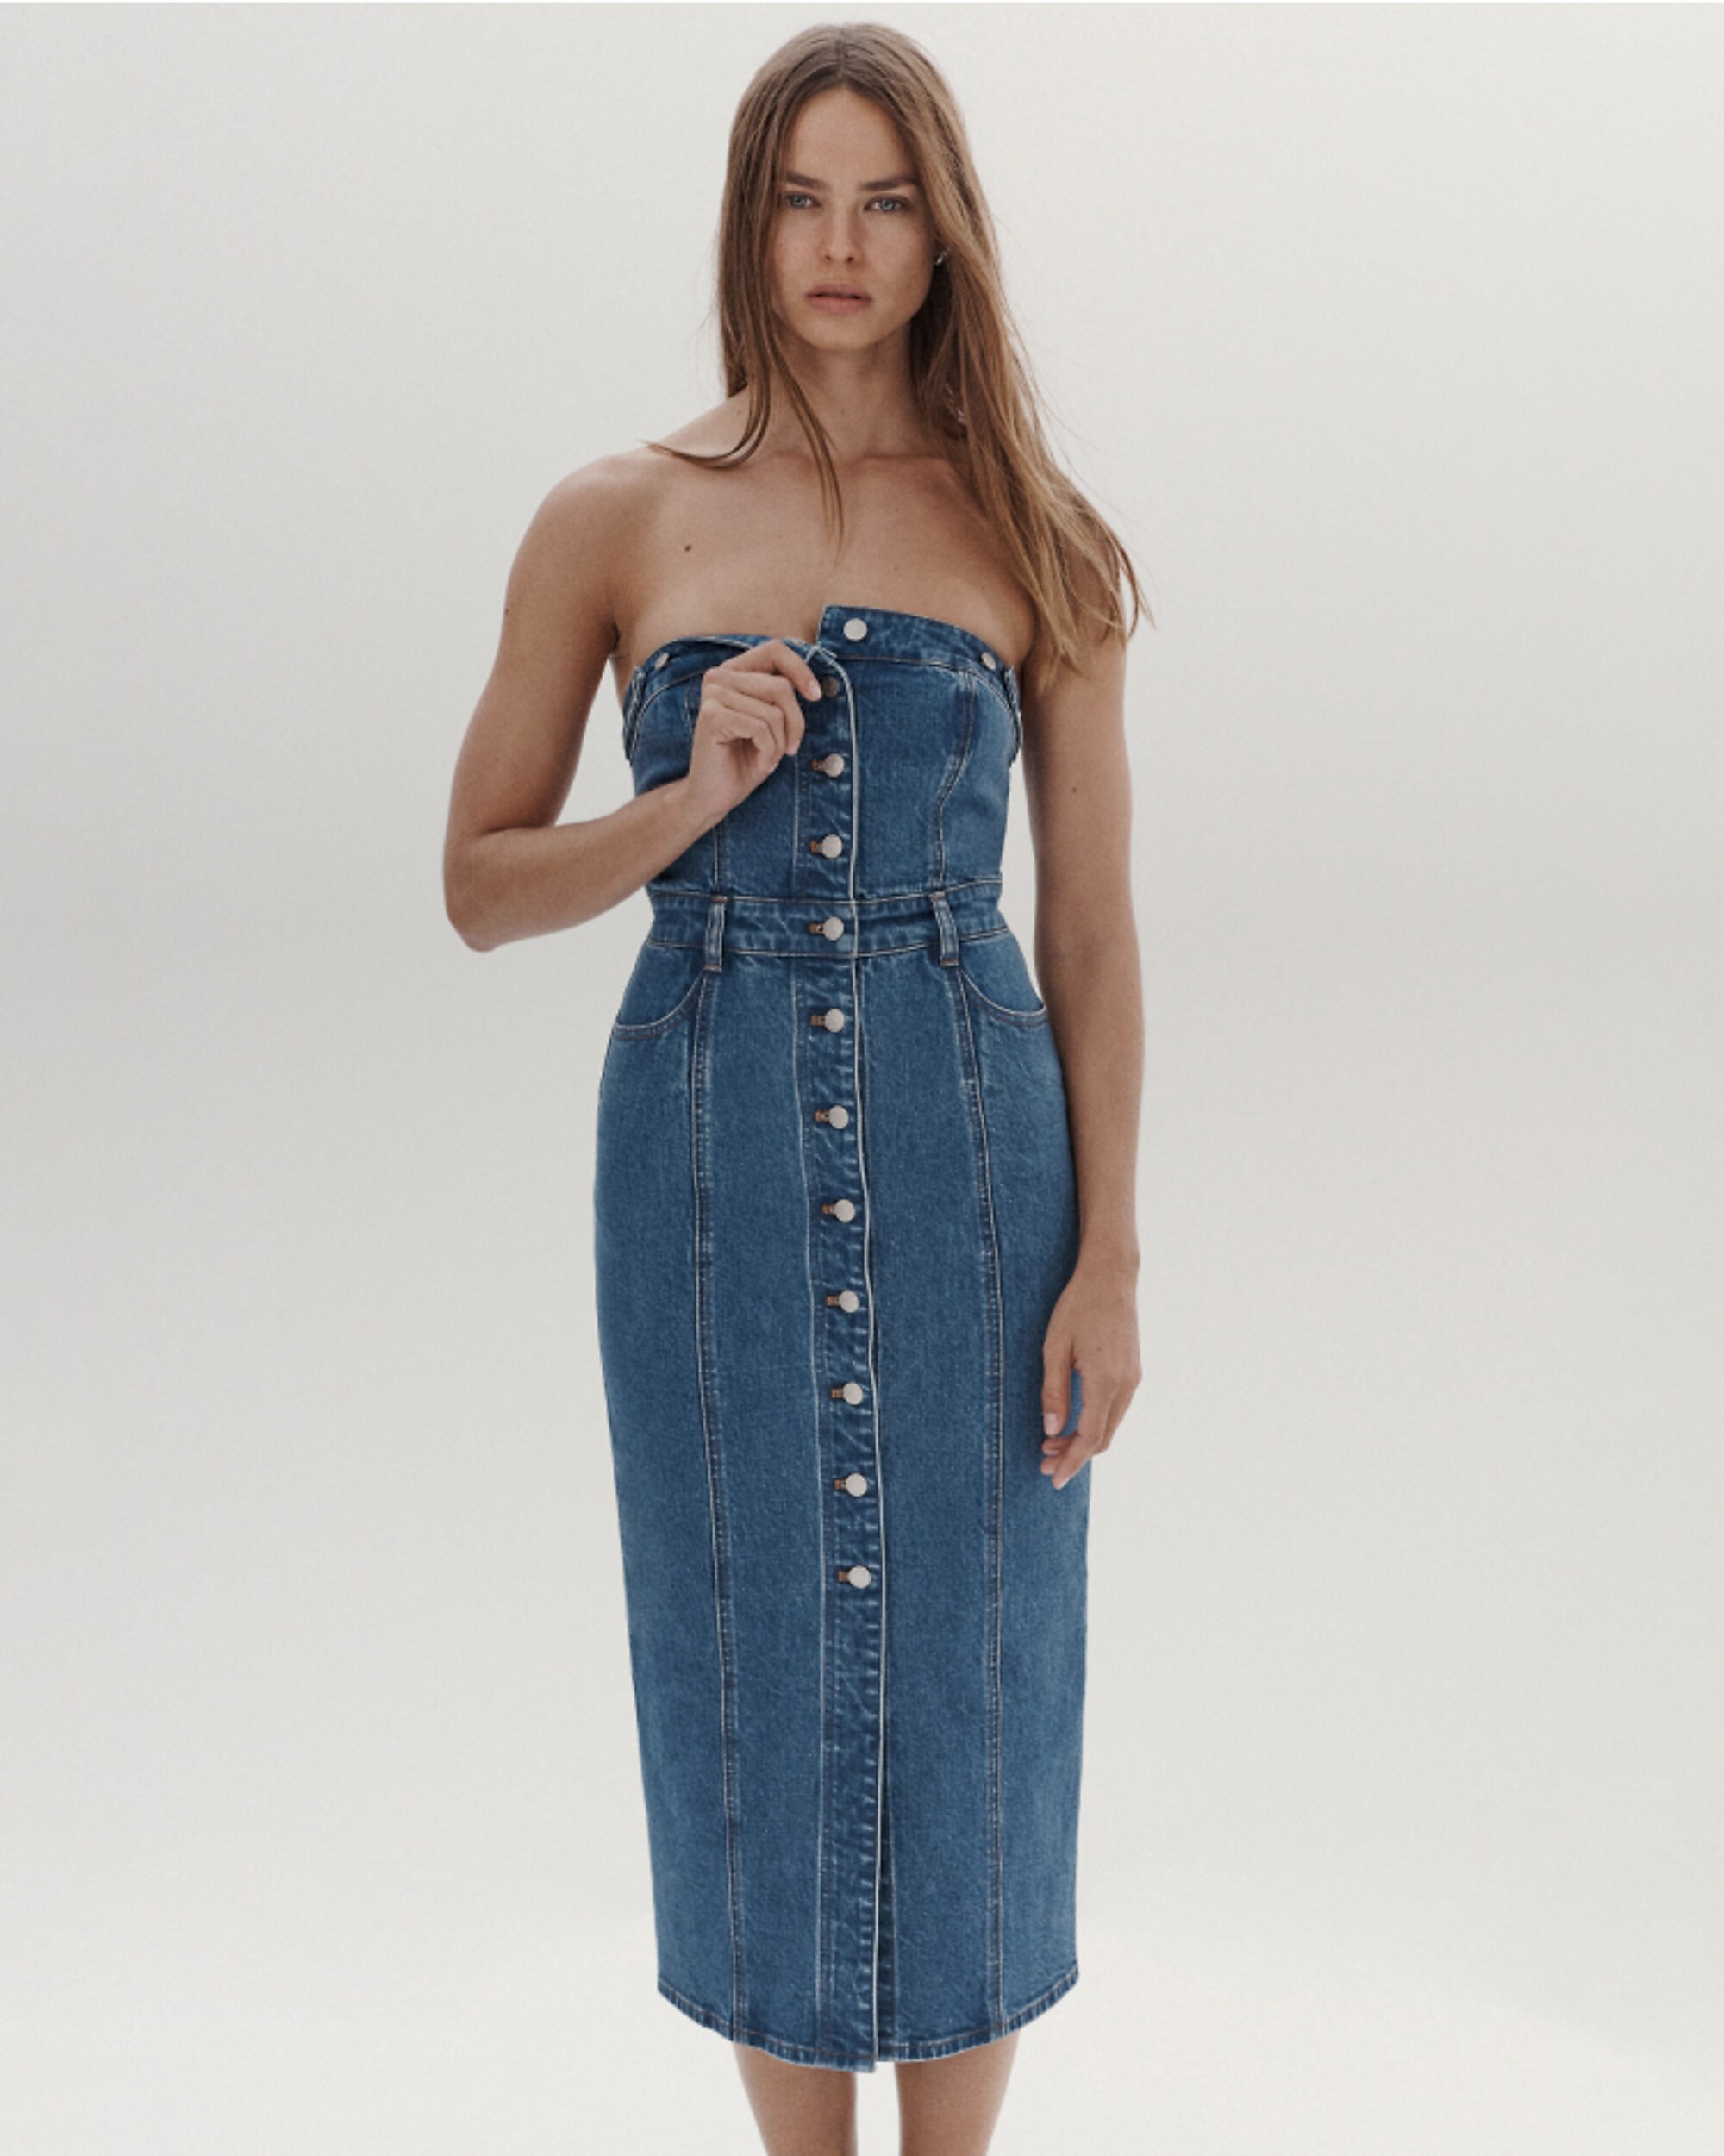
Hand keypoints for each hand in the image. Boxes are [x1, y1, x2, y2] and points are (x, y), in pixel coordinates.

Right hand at [682, 641, 822, 827]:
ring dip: (779, 744)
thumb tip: (813, 686)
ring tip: (767, 758)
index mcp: (734, 672)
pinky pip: (761, 728)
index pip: (775, 650)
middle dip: (795, 724)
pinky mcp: (712, 717)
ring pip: (774, 711)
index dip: (800, 670)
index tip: (815, 696)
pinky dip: (769, 752)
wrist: (714, 796)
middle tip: (788, 749)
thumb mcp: (772, 723)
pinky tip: (759, 764)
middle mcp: (719, 677)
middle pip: (781, 686)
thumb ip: (783, 697)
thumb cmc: (744, 760)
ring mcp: (713, 695)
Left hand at [1039, 1259, 1140, 1488]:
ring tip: (1051, 1442)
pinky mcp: (1133, 1371)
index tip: (1054, 1479)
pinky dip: (1095, 1423)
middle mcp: (1125, 1385)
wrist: (1111, 1277)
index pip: (1090, 1437)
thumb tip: (1052, 1430)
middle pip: (1102, 1438)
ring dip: (1084, 1440)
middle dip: (1074, 1455)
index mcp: (1105, 1381)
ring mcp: (1133, 1378)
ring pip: (1110, 1425)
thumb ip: (1054, 1391)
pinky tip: (1073, 1420)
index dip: (1071, 1462)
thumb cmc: (1078, 1307)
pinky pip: (1115, 1409)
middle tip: (1043, 1460)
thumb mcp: (1055, 1348)